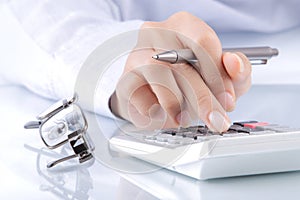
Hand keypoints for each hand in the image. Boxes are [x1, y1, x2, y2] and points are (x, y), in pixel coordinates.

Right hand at [110, 12, 250, 131]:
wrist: (150, 89)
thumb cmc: (186, 77)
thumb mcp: (220, 73)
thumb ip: (237, 69)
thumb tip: (233, 63)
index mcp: (183, 26)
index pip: (203, 42)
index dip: (218, 74)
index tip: (226, 99)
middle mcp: (156, 35)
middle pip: (182, 64)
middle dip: (204, 98)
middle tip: (215, 120)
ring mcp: (136, 56)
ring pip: (160, 78)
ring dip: (178, 105)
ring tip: (185, 118)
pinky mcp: (125, 80)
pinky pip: (140, 97)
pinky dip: (155, 113)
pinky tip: (163, 116)